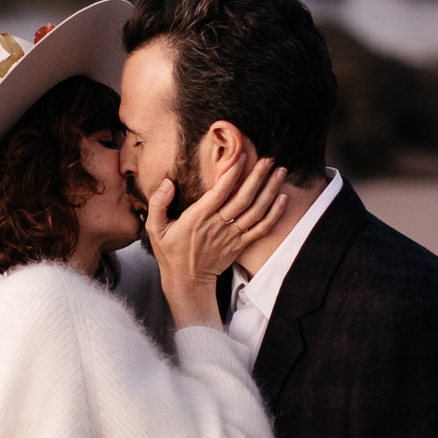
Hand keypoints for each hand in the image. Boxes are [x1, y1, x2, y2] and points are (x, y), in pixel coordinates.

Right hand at [148, 156, 286, 329]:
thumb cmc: (171, 252)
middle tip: (269, 159)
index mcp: (197, 218)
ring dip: (270, 190)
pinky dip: (274, 213)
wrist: (187, 281)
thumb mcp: (154, 228)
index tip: (241, 156)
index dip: (231, 173)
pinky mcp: (240, 245)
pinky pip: (262, 228)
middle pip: (243, 198)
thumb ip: (158, 203)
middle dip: (258, 176)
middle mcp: (217, 225)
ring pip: (256, 211)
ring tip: (281, 172)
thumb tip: (167, 182)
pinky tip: (283, 198)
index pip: (219, 192)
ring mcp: (231, 236)